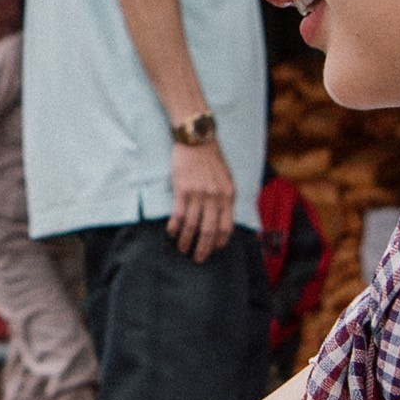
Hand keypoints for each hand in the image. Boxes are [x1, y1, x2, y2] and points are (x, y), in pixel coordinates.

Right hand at [168, 139, 237, 261]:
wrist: (197, 139)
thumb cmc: (212, 159)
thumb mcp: (227, 178)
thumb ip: (225, 198)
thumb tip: (222, 219)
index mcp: (228, 195)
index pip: (226, 226)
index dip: (219, 242)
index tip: (213, 250)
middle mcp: (215, 197)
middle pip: (209, 231)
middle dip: (203, 248)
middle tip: (198, 259)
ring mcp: (198, 193)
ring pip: (192, 225)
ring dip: (186, 240)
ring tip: (182, 249)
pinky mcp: (182, 189)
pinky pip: (178, 214)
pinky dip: (174, 227)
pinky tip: (171, 233)